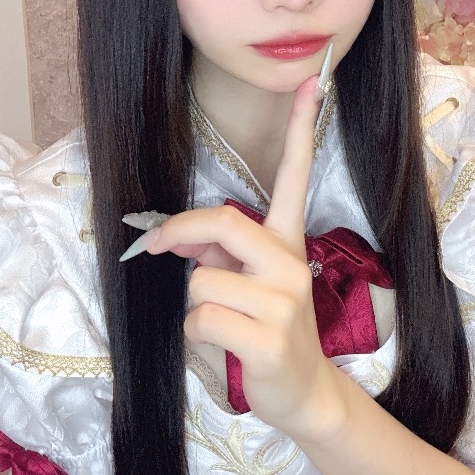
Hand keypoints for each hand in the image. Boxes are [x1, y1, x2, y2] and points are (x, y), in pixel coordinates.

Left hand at [141, 76, 345, 440]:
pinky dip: (198, 334)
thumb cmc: (269, 328)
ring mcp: (285, 300)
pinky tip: (227, 345)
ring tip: (226, 322)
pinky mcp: (270, 338)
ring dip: (196, 304)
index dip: (301, 128)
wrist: (304, 392)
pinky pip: (203, 319)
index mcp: (288, 241)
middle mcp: (291, 262)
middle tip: (161, 245)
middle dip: (182, 232)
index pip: (295, 177)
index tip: (313, 82)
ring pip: (202, 282)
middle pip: (225, 222)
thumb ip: (218, 252)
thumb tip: (177, 240)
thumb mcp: (246, 282)